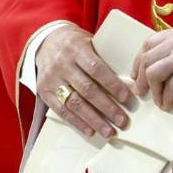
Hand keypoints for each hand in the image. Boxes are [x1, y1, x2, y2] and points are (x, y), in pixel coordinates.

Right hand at [37, 24, 131, 138]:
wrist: (46, 41)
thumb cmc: (76, 43)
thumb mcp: (89, 42)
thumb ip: (104, 58)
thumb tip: (129, 81)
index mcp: (76, 48)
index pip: (96, 69)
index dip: (112, 84)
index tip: (127, 99)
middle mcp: (62, 63)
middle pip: (87, 89)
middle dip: (106, 107)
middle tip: (122, 121)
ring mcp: (51, 78)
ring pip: (74, 103)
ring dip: (93, 120)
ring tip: (109, 132)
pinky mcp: (44, 91)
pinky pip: (61, 110)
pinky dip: (77, 122)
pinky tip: (90, 131)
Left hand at [130, 24, 172, 110]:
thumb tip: (160, 65)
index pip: (148, 43)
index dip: (138, 60)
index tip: (136, 74)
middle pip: (147, 59)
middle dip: (140, 79)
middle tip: (142, 92)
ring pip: (153, 73)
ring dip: (153, 91)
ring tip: (159, 101)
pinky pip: (170, 88)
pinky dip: (167, 99)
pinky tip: (171, 104)